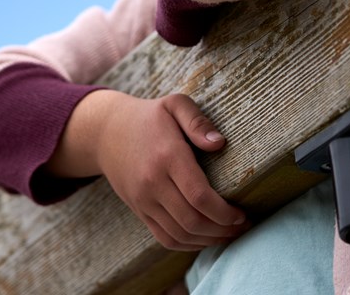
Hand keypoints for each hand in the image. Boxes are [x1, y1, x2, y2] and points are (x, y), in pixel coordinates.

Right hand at [97, 92, 247, 250]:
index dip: (224, 212)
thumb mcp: (174, 105)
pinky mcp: (139, 210)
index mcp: (167, 156)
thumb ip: (198, 121)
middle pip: (192, 220)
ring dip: (209, 240)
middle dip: (222, 229)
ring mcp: (144, 200)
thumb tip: (220, 143)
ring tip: (229, 234)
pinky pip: (165, 238)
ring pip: (180, 234)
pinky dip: (188, 244)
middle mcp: (153, 183)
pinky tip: (206, 238)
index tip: (242, 213)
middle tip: (243, 226)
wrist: (106, 133)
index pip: (199, 196)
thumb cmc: (149, 117)